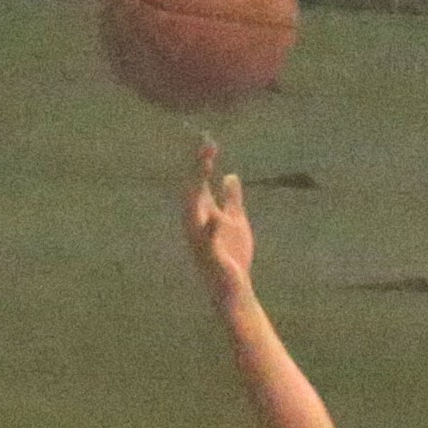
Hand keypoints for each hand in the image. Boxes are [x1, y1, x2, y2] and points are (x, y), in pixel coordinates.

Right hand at [183, 142, 254, 288]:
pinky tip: (215, 219)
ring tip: (202, 168)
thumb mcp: (235, 220)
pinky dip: (210, 230)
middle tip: (205, 145)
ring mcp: (200, 240)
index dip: (203, 161)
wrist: (233, 288)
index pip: (200, 182)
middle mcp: (196, 223)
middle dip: (198, 168)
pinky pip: (206, 242)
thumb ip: (231, 198)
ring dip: (196, 189)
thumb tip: (230, 174)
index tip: (209, 139)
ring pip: (192, 212)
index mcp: (203, 213)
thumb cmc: (231, 255)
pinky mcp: (210, 258)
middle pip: (193, 190)